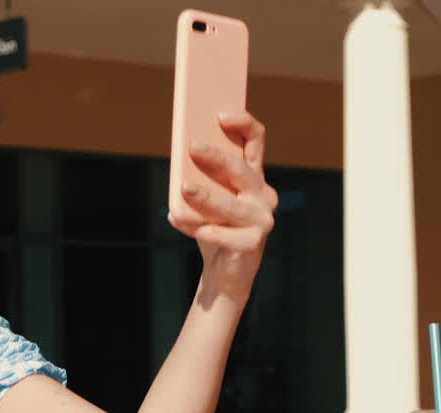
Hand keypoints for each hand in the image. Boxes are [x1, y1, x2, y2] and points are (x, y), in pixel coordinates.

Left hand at [168, 111, 277, 299]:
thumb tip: (179, 165)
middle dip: (216, 157)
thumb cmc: (215, 227)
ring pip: (233, 205)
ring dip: (207, 197)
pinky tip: (189, 226)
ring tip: (185, 188)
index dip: (243, 123)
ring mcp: (262, 218)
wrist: (225, 270)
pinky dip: (207, 231)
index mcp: (252, 175)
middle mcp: (262, 193)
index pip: (256, 141)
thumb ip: (198, 180)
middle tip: (192, 146)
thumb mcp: (205, 200)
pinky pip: (229, 236)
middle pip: (242, 170)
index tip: (221, 115)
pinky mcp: (254, 242)